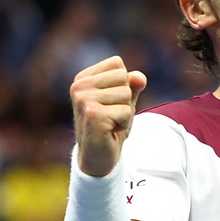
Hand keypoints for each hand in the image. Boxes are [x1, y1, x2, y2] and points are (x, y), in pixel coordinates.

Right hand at [70, 55, 147, 176]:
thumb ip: (133, 85)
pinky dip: (124, 123)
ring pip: (126, 95)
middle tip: (113, 115)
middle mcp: (79, 86)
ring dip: (126, 113)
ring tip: (112, 123)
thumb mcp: (124, 101)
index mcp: (83, 78)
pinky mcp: (93, 115)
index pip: (117, 64)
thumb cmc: (111, 125)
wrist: (98, 156)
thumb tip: (140, 77)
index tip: (112, 102)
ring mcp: (83, 100)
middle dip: (126, 99)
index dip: (124, 84)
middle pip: (124, 78)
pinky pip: (126, 111)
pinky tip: (111, 130)